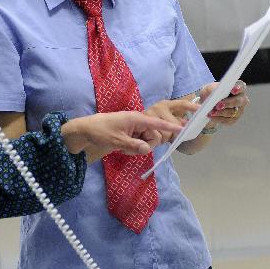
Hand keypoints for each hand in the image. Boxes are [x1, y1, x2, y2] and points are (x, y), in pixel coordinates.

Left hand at [63, 112, 182, 163]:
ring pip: (148, 141)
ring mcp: (135, 128)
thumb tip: (147, 149)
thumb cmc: (101, 132)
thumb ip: (133, 145)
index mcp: (136, 119)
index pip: (158, 122)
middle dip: (147, 145)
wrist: (86, 130)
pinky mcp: (131, 134)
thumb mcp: (117, 141)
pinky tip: (123, 149)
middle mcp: (138, 122)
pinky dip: (134, 148)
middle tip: (131, 149)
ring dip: (139, 148)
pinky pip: (140, 143)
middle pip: (154, 135)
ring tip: (124, 149)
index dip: (170, 127)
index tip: (184, 129)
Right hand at [144, 99, 199, 140]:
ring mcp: (150, 115)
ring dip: (162, 140)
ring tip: (154, 137)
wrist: (130, 124)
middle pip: (176, 125)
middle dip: (172, 134)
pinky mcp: (143, 125)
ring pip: (166, 134)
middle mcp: (158, 107)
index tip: (201, 109)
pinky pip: (157, 139)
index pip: (182, 104)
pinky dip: (155, 143)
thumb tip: (189, 124)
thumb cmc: (150, 122)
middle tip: (164, 135)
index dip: (192, 107)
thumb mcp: (165, 118)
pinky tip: (149, 139)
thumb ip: (177, 121)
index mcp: (165, 104)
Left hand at [200, 80, 248, 126]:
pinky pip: (228, 120)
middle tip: (218, 106)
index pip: (241, 86)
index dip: (238, 88)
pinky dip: (219, 119)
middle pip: (239, 101)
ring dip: (221, 113)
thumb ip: (211, 90)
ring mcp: (240, 110)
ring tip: (211, 112)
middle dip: (228, 103)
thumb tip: (213, 96)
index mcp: (238, 87)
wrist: (208, 104)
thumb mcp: (209, 88)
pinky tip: (212, 117)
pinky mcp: (234, 118)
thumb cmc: (211, 93)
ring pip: (233, 112)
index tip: (233, 90)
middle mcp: (242, 98)